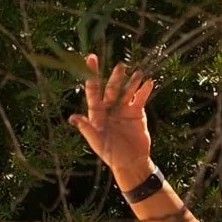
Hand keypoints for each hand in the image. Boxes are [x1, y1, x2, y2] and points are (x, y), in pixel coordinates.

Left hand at [69, 54, 154, 188]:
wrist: (131, 162)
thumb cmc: (110, 154)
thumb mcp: (97, 142)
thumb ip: (86, 128)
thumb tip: (72, 118)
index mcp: (97, 112)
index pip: (93, 91)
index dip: (91, 76)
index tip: (91, 59)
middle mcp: (110, 107)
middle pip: (112, 89)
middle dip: (116, 77)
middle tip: (120, 66)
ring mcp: (124, 108)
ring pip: (127, 91)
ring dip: (132, 82)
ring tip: (138, 72)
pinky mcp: (137, 112)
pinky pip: (140, 98)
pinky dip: (145, 90)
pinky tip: (149, 83)